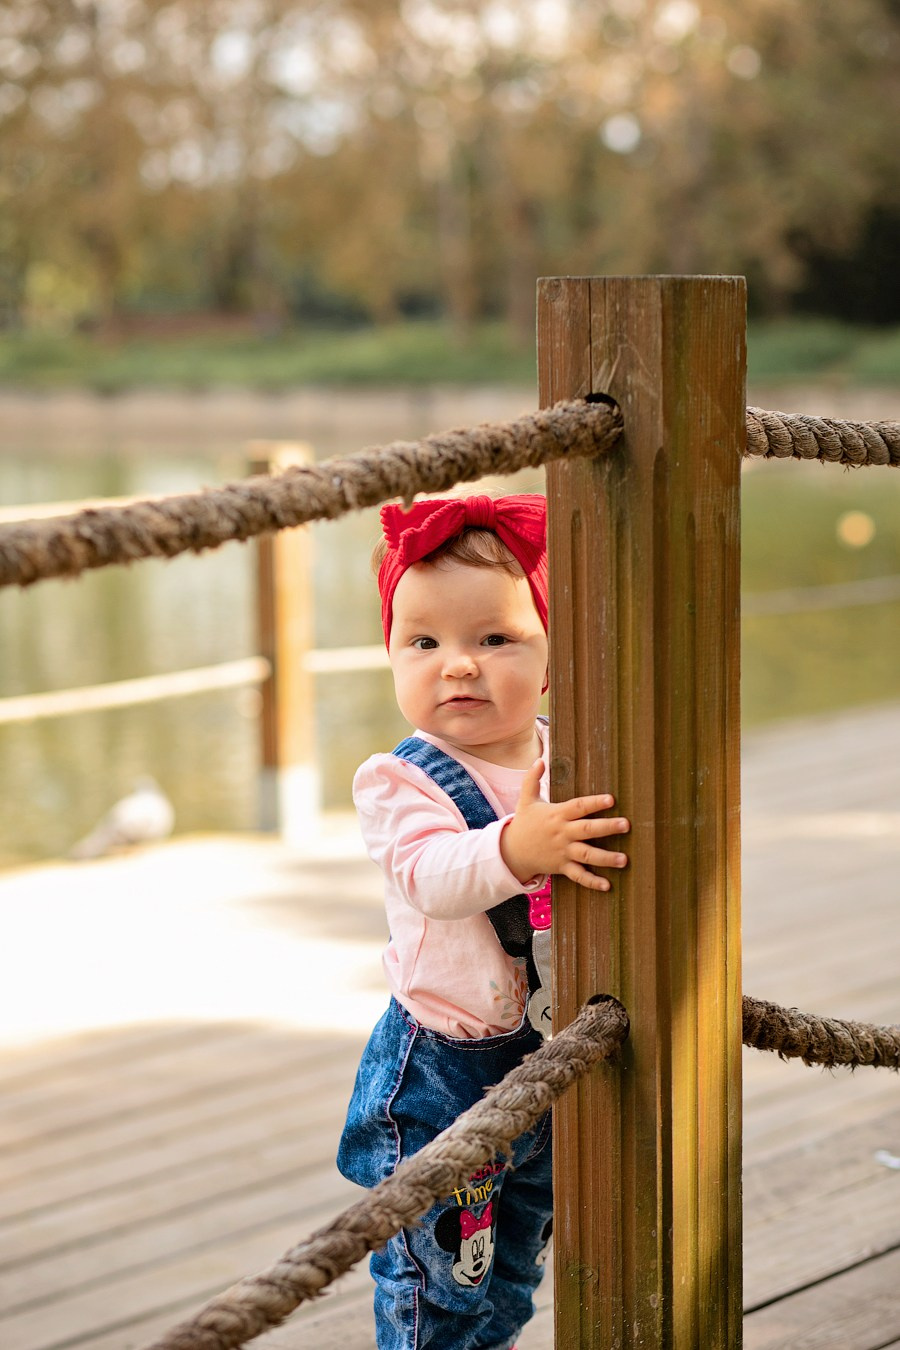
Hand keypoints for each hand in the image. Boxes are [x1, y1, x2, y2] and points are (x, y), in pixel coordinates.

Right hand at [500, 759, 628, 892]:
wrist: (511, 852)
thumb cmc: (524, 823)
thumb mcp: (526, 800)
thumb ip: (532, 779)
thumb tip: (539, 759)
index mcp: (557, 815)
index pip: (578, 807)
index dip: (594, 803)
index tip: (611, 799)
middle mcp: (562, 833)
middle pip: (587, 830)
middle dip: (607, 828)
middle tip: (626, 825)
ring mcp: (563, 852)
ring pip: (587, 855)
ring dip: (606, 858)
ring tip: (624, 859)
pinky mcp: (562, 867)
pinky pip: (578, 875)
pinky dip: (592, 882)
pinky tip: (608, 885)